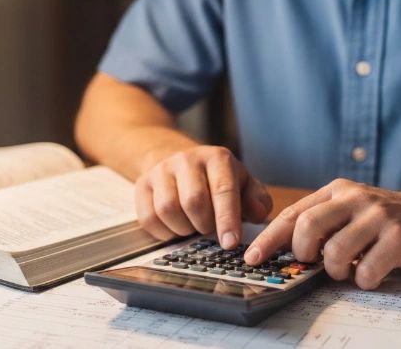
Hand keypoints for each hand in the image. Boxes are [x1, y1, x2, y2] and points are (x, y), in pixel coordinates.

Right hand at [135, 146, 272, 248]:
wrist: (181, 161)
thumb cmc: (218, 179)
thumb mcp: (243, 184)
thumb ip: (257, 199)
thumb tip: (257, 213)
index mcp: (217, 158)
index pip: (223, 190)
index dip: (227, 219)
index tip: (230, 243)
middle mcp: (187, 159)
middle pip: (193, 201)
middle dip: (204, 224)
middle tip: (209, 229)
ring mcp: (162, 170)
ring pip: (168, 209)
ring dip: (184, 228)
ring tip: (193, 226)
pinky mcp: (142, 184)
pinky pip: (148, 217)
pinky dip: (164, 232)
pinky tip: (176, 227)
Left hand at [243, 178, 400, 288]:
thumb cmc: (386, 219)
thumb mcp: (351, 209)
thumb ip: (323, 222)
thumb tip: (284, 249)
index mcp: (337, 190)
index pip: (293, 214)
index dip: (269, 239)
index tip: (252, 259)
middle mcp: (354, 197)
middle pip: (307, 228)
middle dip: (303, 255)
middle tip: (313, 264)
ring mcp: (377, 215)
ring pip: (334, 252)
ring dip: (336, 271)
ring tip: (349, 269)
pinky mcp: (399, 236)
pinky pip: (367, 271)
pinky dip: (364, 281)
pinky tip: (372, 273)